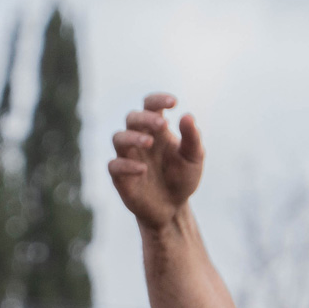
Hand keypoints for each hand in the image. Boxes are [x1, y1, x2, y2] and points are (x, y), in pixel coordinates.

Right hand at [108, 92, 204, 227]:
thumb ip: (192, 137)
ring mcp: (127, 156)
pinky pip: (114, 165)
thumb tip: (187, 115)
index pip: (150, 105)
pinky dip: (126, 165)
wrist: (172, 208)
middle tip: (163, 125)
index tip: (173, 103)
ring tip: (149, 142)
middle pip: (132, 117)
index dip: (158, 99)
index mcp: (157, 129)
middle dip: (145, 118)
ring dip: (132, 137)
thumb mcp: (194, 158)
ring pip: (118, 137)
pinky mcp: (120, 176)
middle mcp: (139, 138)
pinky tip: (143, 169)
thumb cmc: (183, 178)